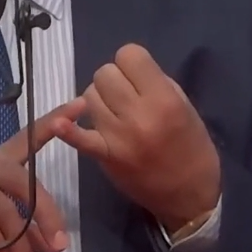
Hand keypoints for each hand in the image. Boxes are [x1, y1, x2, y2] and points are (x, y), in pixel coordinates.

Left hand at [52, 44, 220, 231]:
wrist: (188, 197)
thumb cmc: (193, 148)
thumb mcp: (186, 107)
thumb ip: (158, 84)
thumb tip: (130, 72)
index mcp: (163, 99)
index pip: (129, 55)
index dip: (132, 62)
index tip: (139, 77)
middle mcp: (138, 114)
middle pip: (104, 73)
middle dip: (115, 79)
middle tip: (128, 96)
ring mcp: (117, 135)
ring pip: (89, 96)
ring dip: (100, 99)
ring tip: (115, 113)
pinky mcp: (104, 155)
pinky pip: (80, 138)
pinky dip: (68, 130)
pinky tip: (59, 123)